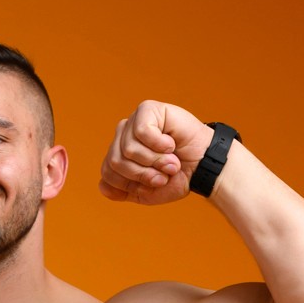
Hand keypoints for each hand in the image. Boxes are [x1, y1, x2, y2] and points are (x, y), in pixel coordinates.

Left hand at [99, 102, 213, 207]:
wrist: (202, 168)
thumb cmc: (175, 178)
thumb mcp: (145, 192)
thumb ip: (121, 191)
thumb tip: (101, 185)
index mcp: (118, 156)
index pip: (107, 173)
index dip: (131, 183)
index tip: (154, 184)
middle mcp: (122, 137)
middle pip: (115, 161)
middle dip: (143, 173)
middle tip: (164, 173)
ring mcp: (133, 122)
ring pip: (128, 149)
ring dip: (155, 160)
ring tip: (171, 160)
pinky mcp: (147, 110)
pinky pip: (141, 132)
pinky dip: (159, 144)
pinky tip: (171, 143)